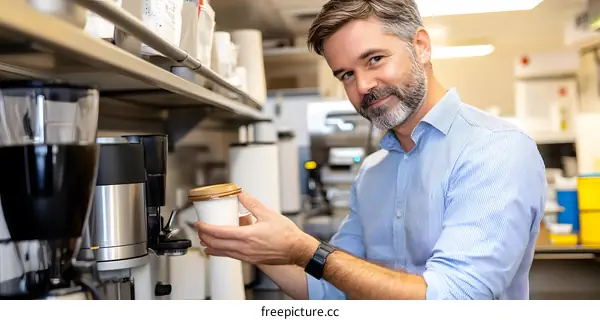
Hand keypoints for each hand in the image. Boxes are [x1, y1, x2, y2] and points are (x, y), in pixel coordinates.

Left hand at [195, 192, 318, 266]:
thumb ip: (252, 203)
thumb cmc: (286, 234)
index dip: (206, 228)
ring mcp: (247, 256)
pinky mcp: (251, 260)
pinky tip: (219, 249)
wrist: (296, 250)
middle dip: (205, 237)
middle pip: (217, 244)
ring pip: (222, 252)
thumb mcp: (268, 214)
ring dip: (211, 246)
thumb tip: (241, 193)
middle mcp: (244, 248)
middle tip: (200, 230)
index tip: (200, 223)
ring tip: (204, 240)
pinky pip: (231, 256)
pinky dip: (221, 252)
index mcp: (247, 236)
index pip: (219, 233)